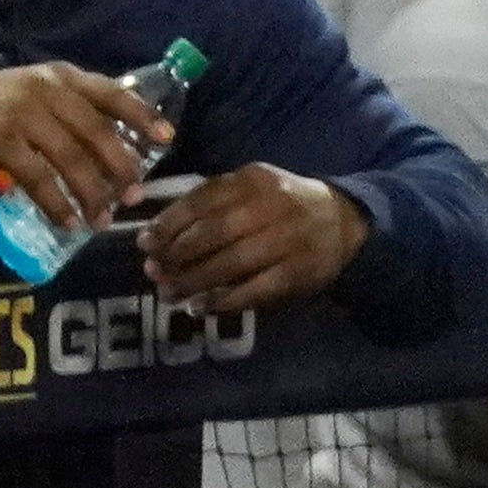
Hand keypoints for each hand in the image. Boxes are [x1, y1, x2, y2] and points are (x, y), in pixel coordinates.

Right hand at [0, 63, 169, 240]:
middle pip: (95, 132)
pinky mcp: (0, 142)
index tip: (166, 139)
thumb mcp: (42, 92)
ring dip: (91, 193)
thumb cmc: (2, 103)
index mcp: (63, 77)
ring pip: (69, 159)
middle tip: (134, 195)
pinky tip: (68, 222)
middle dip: (120, 167)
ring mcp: (22, 116)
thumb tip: (122, 147)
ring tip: (102, 219)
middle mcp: (46, 91)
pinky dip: (56, 204)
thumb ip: (76, 110)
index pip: (112, 92)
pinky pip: (37, 178)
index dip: (141, 116)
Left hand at [139, 164, 366, 317]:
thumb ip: (207, 204)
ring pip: (231, 264)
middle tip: (153, 271)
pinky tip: (199, 308)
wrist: (343, 220)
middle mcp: (272, 206)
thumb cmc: (280, 204)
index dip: (168, 224)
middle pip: (213, 234)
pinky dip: (222, 301)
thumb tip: (154, 234)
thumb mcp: (248, 189)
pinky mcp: (300, 272)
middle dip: (176, 256)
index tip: (144, 243)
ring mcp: (289, 240)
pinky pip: (254, 290)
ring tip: (168, 293)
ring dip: (193, 282)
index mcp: (253, 180)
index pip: (201, 200)